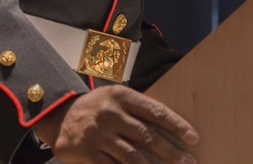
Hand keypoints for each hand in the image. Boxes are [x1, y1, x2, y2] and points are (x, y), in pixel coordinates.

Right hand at [33, 85, 199, 162]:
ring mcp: (98, 134)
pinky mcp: (88, 153)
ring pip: (132, 156)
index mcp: (122, 96)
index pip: (155, 111)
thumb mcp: (116, 99)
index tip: (193, 137)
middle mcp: (110, 113)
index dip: (177, 125)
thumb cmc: (97, 108)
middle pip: (147, 135)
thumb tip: (170, 127)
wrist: (59, 116)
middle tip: (189, 161)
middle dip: (171, 151)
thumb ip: (138, 110)